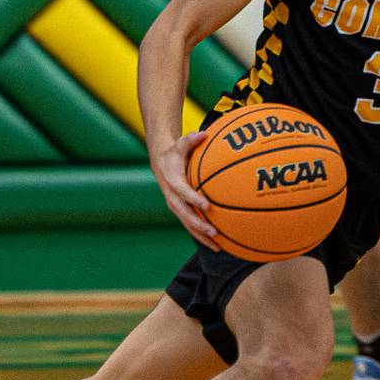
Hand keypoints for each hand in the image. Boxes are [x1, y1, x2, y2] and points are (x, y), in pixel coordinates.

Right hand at [151, 130, 218, 249]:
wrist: (161, 162)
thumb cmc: (175, 152)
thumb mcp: (181, 144)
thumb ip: (191, 139)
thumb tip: (203, 133)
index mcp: (172, 181)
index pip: (183, 192)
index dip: (194, 199)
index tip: (207, 205)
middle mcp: (172, 196)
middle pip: (185, 214)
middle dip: (199, 225)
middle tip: (214, 232)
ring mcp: (176, 206)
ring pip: (188, 224)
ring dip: (202, 236)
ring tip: (218, 246)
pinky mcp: (180, 211)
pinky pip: (190, 225)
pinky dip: (202, 235)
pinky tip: (217, 244)